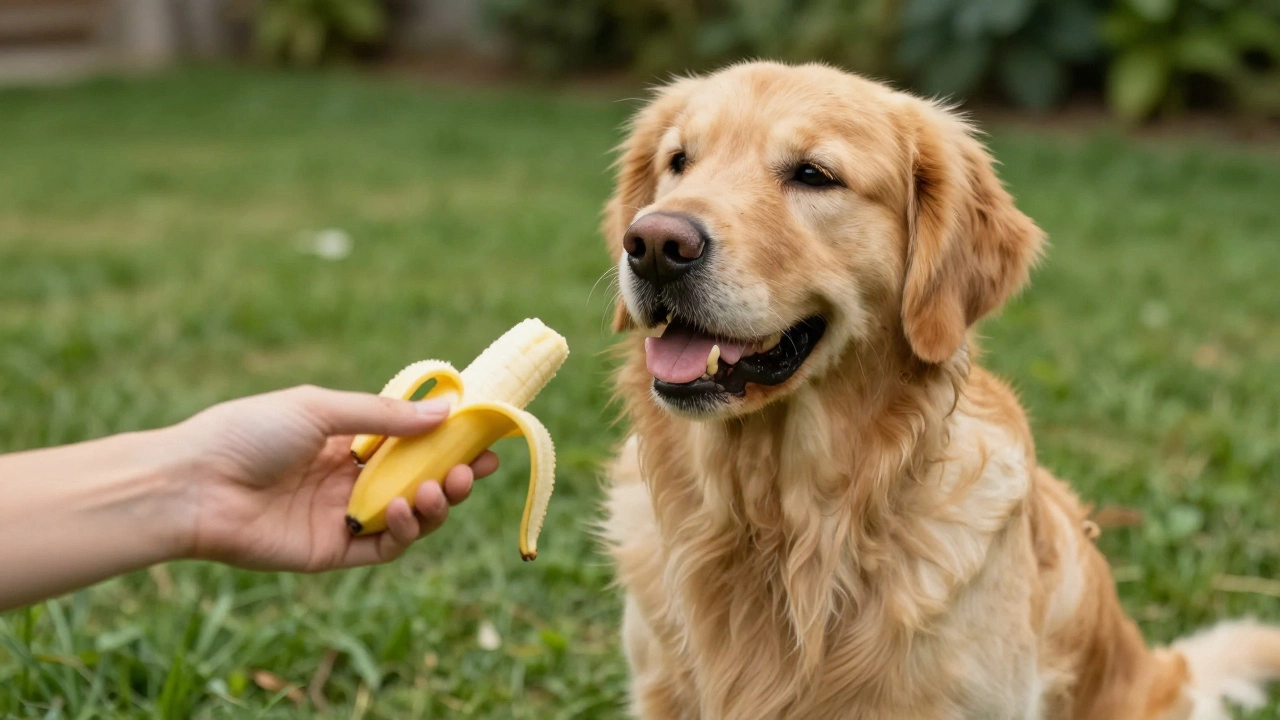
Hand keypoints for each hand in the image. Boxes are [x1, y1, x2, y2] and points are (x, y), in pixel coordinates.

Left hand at [168, 385, 497, 571]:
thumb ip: (383, 416)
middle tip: (477, 469)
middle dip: (453, 474)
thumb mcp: (319, 409)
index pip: (409, 441)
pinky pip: (383, 547)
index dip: (447, 440)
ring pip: (408, 516)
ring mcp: (342, 516)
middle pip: (417, 479)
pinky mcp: (332, 551)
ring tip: (439, 489)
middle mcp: (347, 478)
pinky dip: (405, 531)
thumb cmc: (247, 434)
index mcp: (343, 440)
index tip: (482, 435)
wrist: (192, 486)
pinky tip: (406, 510)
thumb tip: (446, 412)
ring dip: (434, 503)